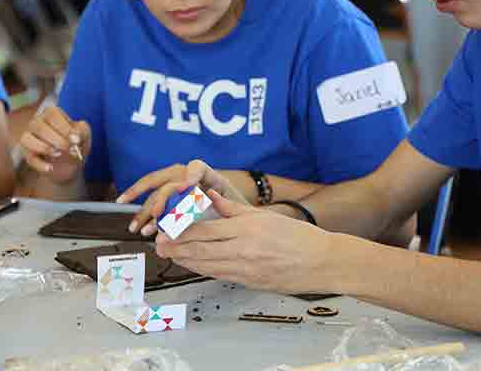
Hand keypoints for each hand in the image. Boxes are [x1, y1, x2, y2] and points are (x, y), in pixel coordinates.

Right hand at [18, 105, 90, 184]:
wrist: (70, 165)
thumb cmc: (76, 144)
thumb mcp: (84, 135)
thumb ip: (82, 130)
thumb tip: (76, 134)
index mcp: (51, 114)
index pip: (51, 113)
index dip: (64, 127)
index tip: (76, 140)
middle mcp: (37, 123)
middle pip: (39, 126)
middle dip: (57, 140)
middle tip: (71, 150)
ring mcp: (29, 138)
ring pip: (27, 139)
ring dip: (44, 147)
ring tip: (58, 155)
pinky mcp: (27, 154)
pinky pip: (29, 157)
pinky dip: (40, 164)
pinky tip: (50, 168)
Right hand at [116, 159, 247, 235]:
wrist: (235, 221)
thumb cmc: (235, 212)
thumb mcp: (233, 208)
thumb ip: (217, 205)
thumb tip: (196, 211)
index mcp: (209, 177)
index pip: (197, 168)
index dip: (190, 175)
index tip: (185, 187)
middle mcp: (190, 179)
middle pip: (165, 179)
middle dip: (155, 195)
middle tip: (150, 211)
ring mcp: (179, 189)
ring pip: (156, 195)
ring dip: (144, 211)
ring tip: (136, 226)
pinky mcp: (173, 202)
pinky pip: (157, 207)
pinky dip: (147, 219)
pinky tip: (142, 228)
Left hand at [155, 190, 336, 294]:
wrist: (322, 263)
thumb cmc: (298, 238)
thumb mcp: (264, 216)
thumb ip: (233, 208)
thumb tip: (210, 196)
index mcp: (246, 230)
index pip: (204, 230)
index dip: (181, 230)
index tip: (166, 227)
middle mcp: (243, 251)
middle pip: (200, 250)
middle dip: (176, 248)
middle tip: (159, 245)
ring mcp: (245, 270)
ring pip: (206, 265)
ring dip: (185, 261)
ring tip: (170, 256)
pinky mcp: (249, 283)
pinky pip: (219, 275)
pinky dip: (202, 270)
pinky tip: (193, 265)